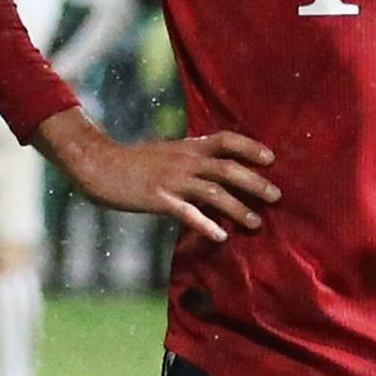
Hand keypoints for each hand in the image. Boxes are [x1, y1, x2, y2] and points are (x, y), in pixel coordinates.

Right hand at [41, 111, 277, 243]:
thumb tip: (213, 169)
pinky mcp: (158, 198)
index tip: (271, 157)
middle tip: (277, 196)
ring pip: (214, 192)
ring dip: (238, 208)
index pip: (226, 139)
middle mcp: (185, 160)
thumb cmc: (133, 161)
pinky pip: (187, 212)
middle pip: (228, 168)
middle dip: (255, 182)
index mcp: (188, 147)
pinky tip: (221, 236)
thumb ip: (190, 159)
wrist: (98, 164)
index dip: (250, 147)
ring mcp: (172, 179)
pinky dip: (206, 224)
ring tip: (255, 223)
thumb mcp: (166, 152)